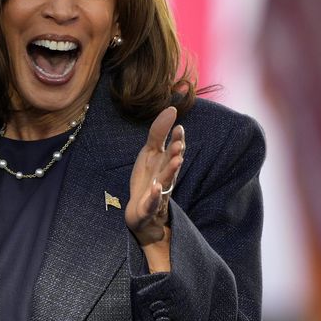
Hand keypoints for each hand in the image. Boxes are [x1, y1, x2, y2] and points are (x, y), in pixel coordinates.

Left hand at [125, 107, 184, 269]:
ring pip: (167, 182)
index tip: (180, 127)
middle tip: (179, 145)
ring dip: (171, 171)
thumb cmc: (148, 178)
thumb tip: (172, 109)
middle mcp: (165, 177)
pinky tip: (156, 188)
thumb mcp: (151, 153)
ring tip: (176, 161)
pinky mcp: (148, 207)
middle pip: (172, 165)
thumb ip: (159, 132)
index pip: (173, 150)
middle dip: (176, 155)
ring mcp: (158, 193)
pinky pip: (153, 202)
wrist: (141, 211)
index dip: (177, 139)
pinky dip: (155, 196)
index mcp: (165, 163)